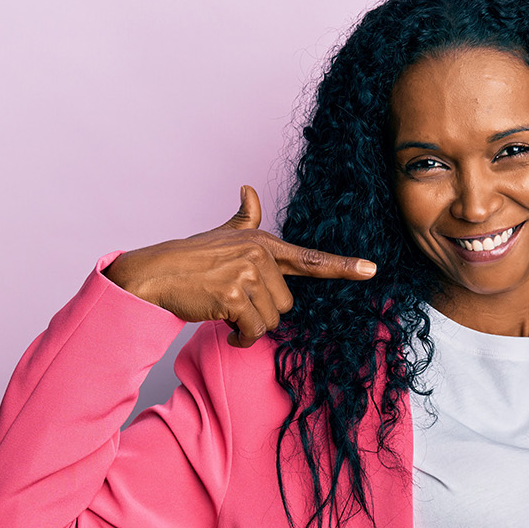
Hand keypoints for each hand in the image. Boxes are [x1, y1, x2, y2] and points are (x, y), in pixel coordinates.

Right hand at [103, 185, 377, 346]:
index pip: (309, 257)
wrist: (156, 273)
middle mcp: (259, 254)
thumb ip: (243, 217)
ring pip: (270, 319)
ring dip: (249, 326)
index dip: (342, 266)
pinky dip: (240, 338)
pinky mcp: (234, 295)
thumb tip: (249, 189)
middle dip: (263, 312)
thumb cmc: (190, 258)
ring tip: (227, 312)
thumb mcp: (222, 235)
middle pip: (286, 303)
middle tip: (235, 303)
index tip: (371, 270)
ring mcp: (247, 274)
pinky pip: (252, 330)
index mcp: (262, 242)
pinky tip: (225, 329)